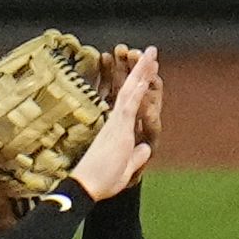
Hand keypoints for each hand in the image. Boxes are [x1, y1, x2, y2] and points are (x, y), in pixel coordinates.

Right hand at [69, 46, 159, 199]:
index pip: (134, 102)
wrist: (88, 187)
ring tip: (150, 52)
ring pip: (131, 89)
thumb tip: (145, 149)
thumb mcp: (126, 169)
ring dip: (141, 70)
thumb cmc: (102, 181)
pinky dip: (138, 87)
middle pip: (131, 90)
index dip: (141, 86)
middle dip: (140, 70)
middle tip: (149, 51)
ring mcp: (117, 121)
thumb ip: (136, 157)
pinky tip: (146, 73)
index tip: (149, 71)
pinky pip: (129, 102)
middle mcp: (118, 121)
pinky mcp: (117, 126)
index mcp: (121, 129)